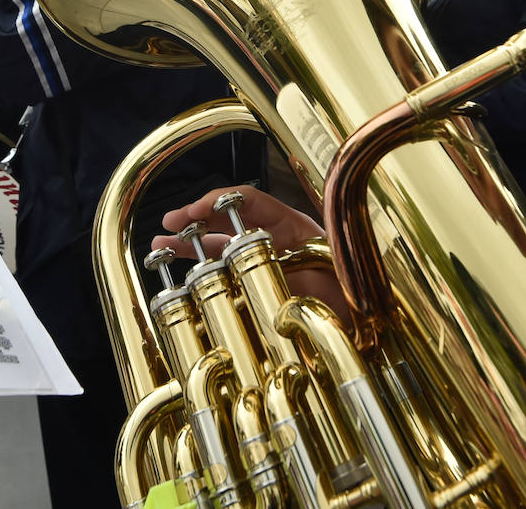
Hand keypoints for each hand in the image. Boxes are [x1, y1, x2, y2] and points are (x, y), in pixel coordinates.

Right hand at [153, 185, 347, 316]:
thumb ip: (301, 258)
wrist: (365, 325)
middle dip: (194, 220)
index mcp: (293, 226)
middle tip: (167, 224)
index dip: (220, 200)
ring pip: (220, 249)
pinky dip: (202, 275)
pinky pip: (226, 277)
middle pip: (227, 223)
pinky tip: (181, 280)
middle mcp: (275, 242)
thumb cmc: (354, 291)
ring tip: (160, 247)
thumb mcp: (330, 267)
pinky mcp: (258, 288)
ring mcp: (265, 265)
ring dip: (190, 246)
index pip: (250, 201)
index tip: (195, 210)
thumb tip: (267, 257)